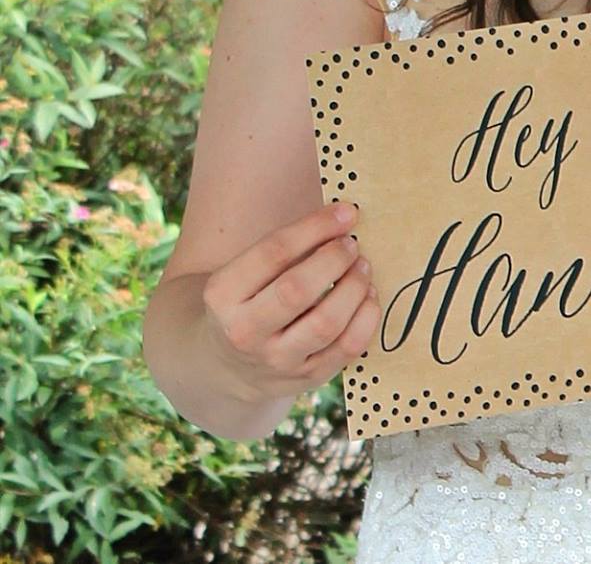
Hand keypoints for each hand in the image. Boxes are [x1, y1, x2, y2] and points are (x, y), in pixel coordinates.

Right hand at [199, 202, 379, 402]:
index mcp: (222, 295)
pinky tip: (368, 297)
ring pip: (326, 323)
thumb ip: (286, 247)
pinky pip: (347, 348)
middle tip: (352, 244)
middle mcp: (244, 332)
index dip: (315, 227)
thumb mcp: (244, 274)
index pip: (272, 253)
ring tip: (363, 267)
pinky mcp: (306, 378)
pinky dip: (367, 317)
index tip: (346, 212)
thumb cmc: (249, 301)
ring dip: (354, 287)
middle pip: (297, 290)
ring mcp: (275, 361)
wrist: (227, 365)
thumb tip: (344, 216)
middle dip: (334, 259)